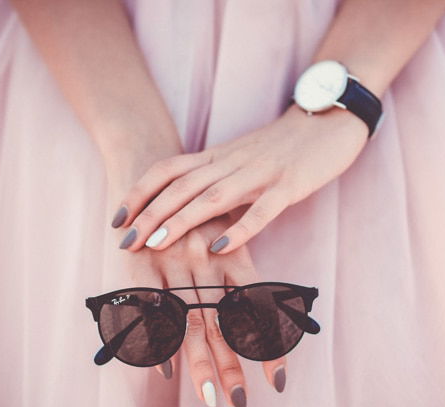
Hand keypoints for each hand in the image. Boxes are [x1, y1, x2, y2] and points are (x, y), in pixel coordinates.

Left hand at [111, 103, 368, 253]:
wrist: (328, 119)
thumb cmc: (282, 146)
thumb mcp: (239, 159)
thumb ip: (214, 180)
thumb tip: (185, 213)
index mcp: (217, 156)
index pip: (167, 171)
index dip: (139, 193)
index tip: (116, 220)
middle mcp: (231, 162)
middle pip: (181, 187)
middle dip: (149, 214)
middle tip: (125, 243)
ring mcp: (260, 173)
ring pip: (213, 197)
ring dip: (182, 220)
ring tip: (156, 244)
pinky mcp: (289, 185)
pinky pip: (262, 209)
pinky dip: (240, 229)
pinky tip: (220, 249)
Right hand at [116, 212, 287, 406]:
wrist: (156, 173)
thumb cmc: (200, 214)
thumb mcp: (227, 236)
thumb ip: (240, 279)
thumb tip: (267, 326)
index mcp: (232, 256)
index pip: (257, 310)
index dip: (268, 346)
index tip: (277, 383)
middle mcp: (206, 261)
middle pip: (222, 322)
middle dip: (231, 364)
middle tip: (237, 401)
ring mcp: (173, 263)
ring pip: (190, 320)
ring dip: (200, 362)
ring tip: (210, 396)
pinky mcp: (141, 264)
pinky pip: (150, 308)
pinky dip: (158, 338)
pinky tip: (166, 370)